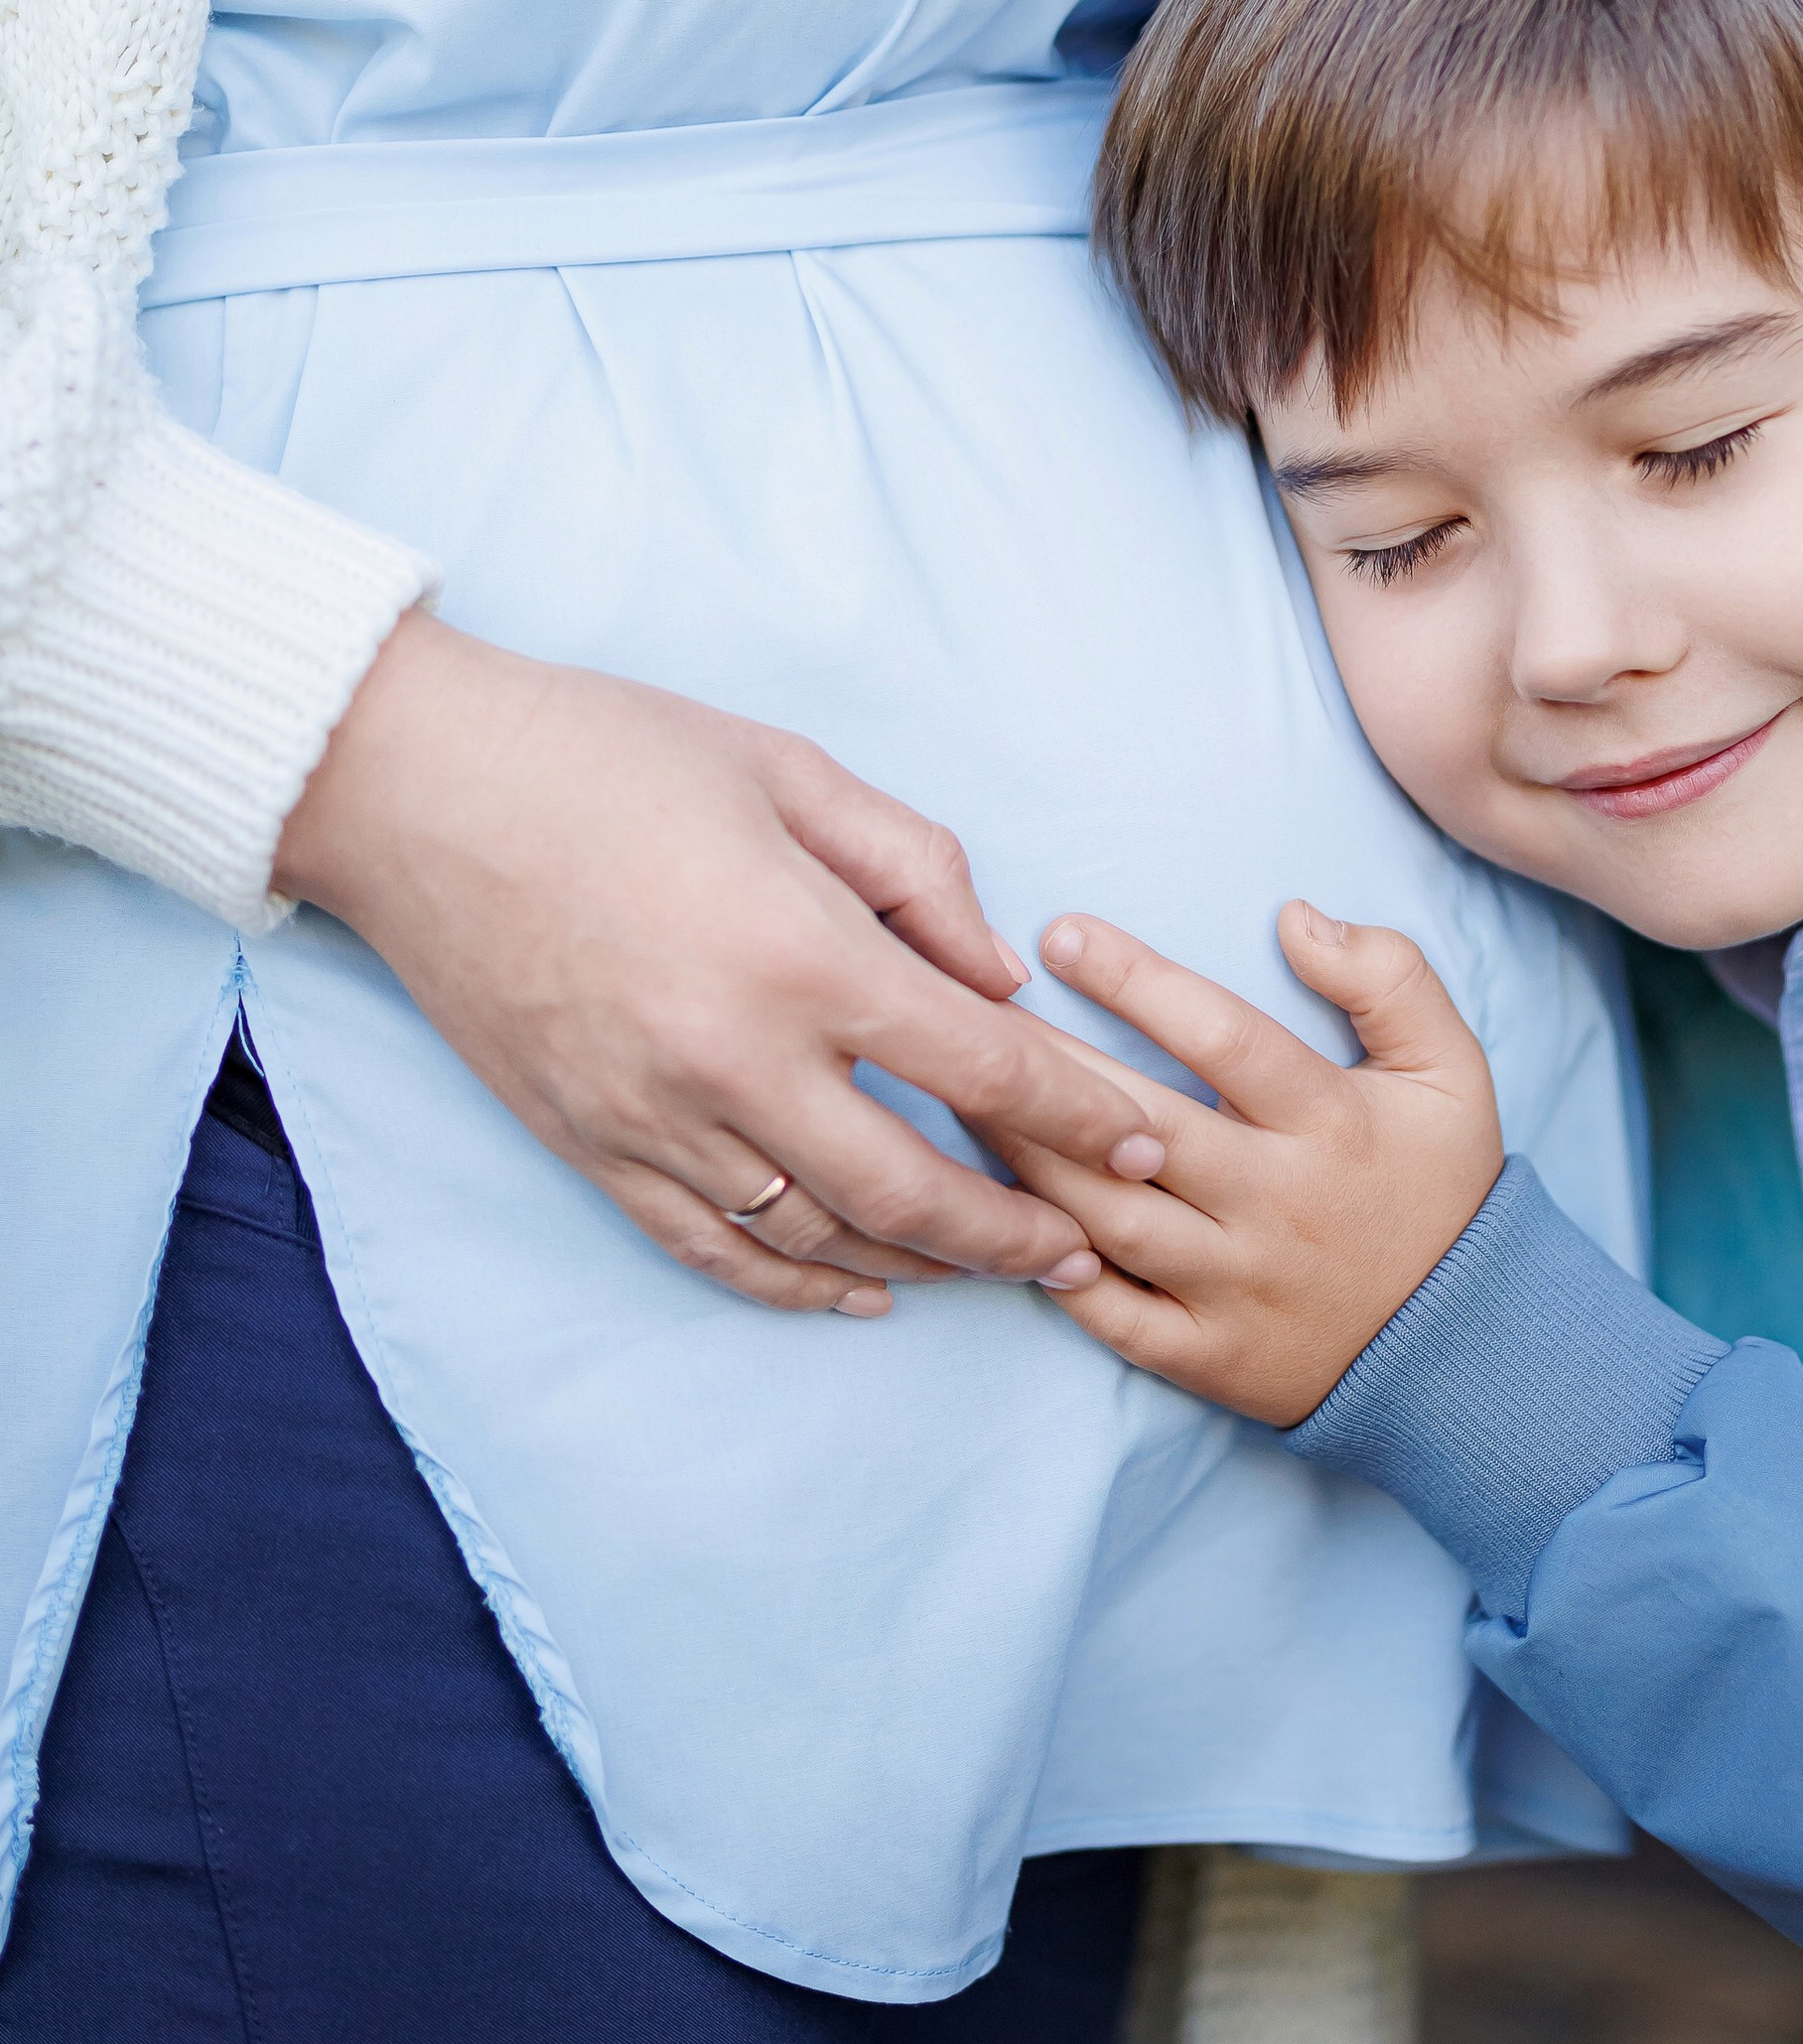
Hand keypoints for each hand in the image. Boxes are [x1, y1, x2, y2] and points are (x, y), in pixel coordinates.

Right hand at [276, 611, 1140, 1317]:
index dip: (1078, 1115)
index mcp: (801, 952)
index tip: (1144, 1144)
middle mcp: (734, 1058)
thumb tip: (1000, 975)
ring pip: (815, 1236)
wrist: (416, 791)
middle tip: (1089, 1249)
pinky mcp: (588, 1144)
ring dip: (918, 1264)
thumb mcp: (791, 770)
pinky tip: (855, 1290)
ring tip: (994, 1270)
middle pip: (910, 1189)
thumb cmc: (610, 753)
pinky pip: (711, 1245)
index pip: (979, 1066)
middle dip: (1016, 1233)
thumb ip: (915, 869)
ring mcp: (653, 1116)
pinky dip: (794, 1281)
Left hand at [985, 902, 1504, 1425]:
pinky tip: (999, 1219)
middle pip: (1139, 1127)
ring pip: (1109, 1219)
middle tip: (966, 1011)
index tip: (1062, 935)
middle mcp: (1275, 1204)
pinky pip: (1114, 1319)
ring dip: (1028, 1159)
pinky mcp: (1208, 1357)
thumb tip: (1295, 917)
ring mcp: (1236, 1287)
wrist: (1469, 1347)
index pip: (1222, 1036)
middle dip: (1046, 1067)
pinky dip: (1053, 1275)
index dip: (1136, 980)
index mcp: (1330, 1123)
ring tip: (963, 1097)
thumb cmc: (1442, 1187)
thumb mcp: (1451, 1069)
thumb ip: (1389, 977)